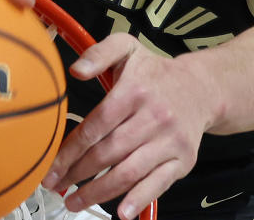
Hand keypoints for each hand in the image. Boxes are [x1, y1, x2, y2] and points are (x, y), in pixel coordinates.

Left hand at [41, 34, 214, 219]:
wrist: (201, 88)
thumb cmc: (155, 73)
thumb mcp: (126, 49)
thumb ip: (98, 53)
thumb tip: (76, 70)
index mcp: (134, 92)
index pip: (95, 126)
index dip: (70, 151)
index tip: (52, 167)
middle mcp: (153, 117)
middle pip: (108, 152)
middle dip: (78, 174)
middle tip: (57, 186)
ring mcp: (169, 141)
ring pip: (129, 172)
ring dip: (99, 192)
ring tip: (75, 202)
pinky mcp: (182, 160)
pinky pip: (158, 184)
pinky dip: (139, 200)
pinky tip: (121, 212)